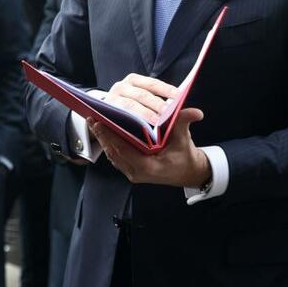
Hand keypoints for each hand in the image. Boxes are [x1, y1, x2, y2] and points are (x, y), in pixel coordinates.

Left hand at [90, 108, 209, 187]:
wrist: (189, 172)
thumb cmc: (185, 156)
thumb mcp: (184, 139)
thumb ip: (183, 123)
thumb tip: (195, 112)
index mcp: (148, 167)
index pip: (124, 150)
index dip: (111, 137)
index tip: (101, 122)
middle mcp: (137, 173)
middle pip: (114, 153)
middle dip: (102, 136)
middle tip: (92, 119)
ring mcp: (133, 174)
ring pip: (113, 156)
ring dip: (104, 140)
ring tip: (94, 123)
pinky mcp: (132, 171)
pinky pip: (117, 158)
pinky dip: (110, 145)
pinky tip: (104, 133)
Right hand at [103, 73, 177, 124]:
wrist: (112, 118)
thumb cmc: (138, 111)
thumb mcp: (154, 106)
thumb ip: (173, 109)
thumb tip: (199, 114)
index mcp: (134, 80)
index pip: (153, 84)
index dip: (166, 91)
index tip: (178, 98)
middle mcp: (121, 86)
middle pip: (141, 95)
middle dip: (155, 104)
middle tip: (167, 113)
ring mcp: (111, 99)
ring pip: (129, 105)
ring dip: (143, 114)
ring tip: (156, 123)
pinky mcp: (105, 113)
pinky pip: (118, 117)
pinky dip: (129, 122)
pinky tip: (140, 131)